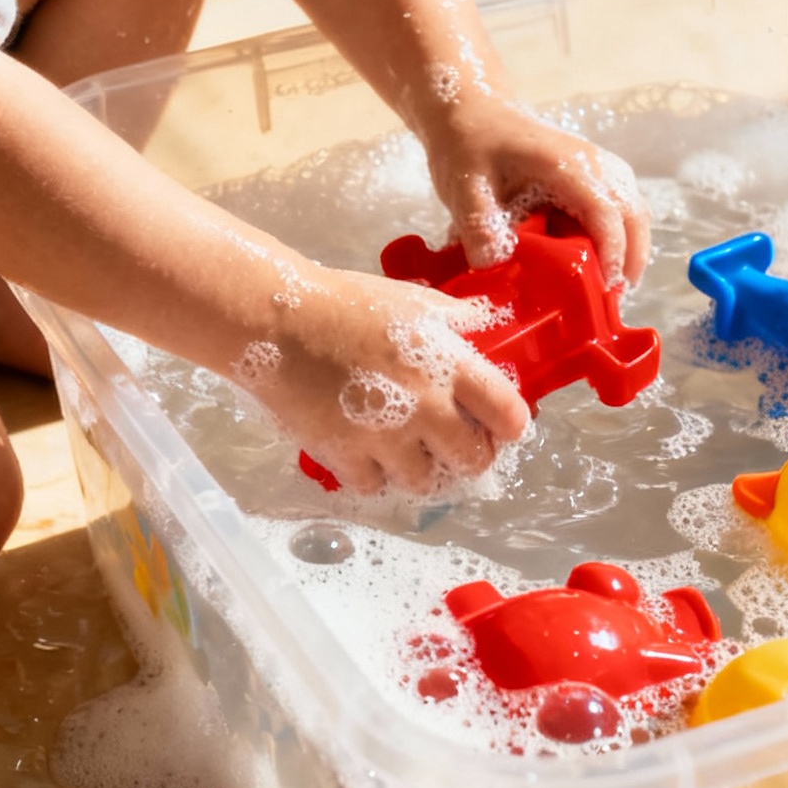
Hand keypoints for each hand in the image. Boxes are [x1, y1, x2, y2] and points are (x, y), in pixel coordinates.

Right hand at [245, 265, 529, 497]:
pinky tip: (366, 450)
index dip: (508, 425)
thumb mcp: (415, 301)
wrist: (277, 322)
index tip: (496, 422)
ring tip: (404, 446)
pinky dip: (374, 474)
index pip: (510, 417)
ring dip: (420, 467)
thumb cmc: (349, 303)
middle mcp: (427, 410)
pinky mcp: (345, 458)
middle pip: (474, 461)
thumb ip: (458, 320)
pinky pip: (375, 487)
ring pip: (425, 482)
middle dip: (467, 453)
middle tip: (451, 440)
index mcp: (452, 367)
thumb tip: (489, 327)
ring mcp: (385, 440)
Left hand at [427, 99, 650, 287]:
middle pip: (632, 211)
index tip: (604, 286)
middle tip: (614, 295)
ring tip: (610, 281)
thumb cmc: (468, 144)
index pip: (605, 211)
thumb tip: (493, 266)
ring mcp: (594, 165)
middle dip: (632, 256)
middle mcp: (590, 162)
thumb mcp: (464, 186)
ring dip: (630, 245)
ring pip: (632, 207)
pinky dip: (619, 232)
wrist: (471, 111)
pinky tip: (598, 256)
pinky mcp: (590, 172)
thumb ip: (478, 226)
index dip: (612, 252)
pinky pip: (618, 204)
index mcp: (564, 164)